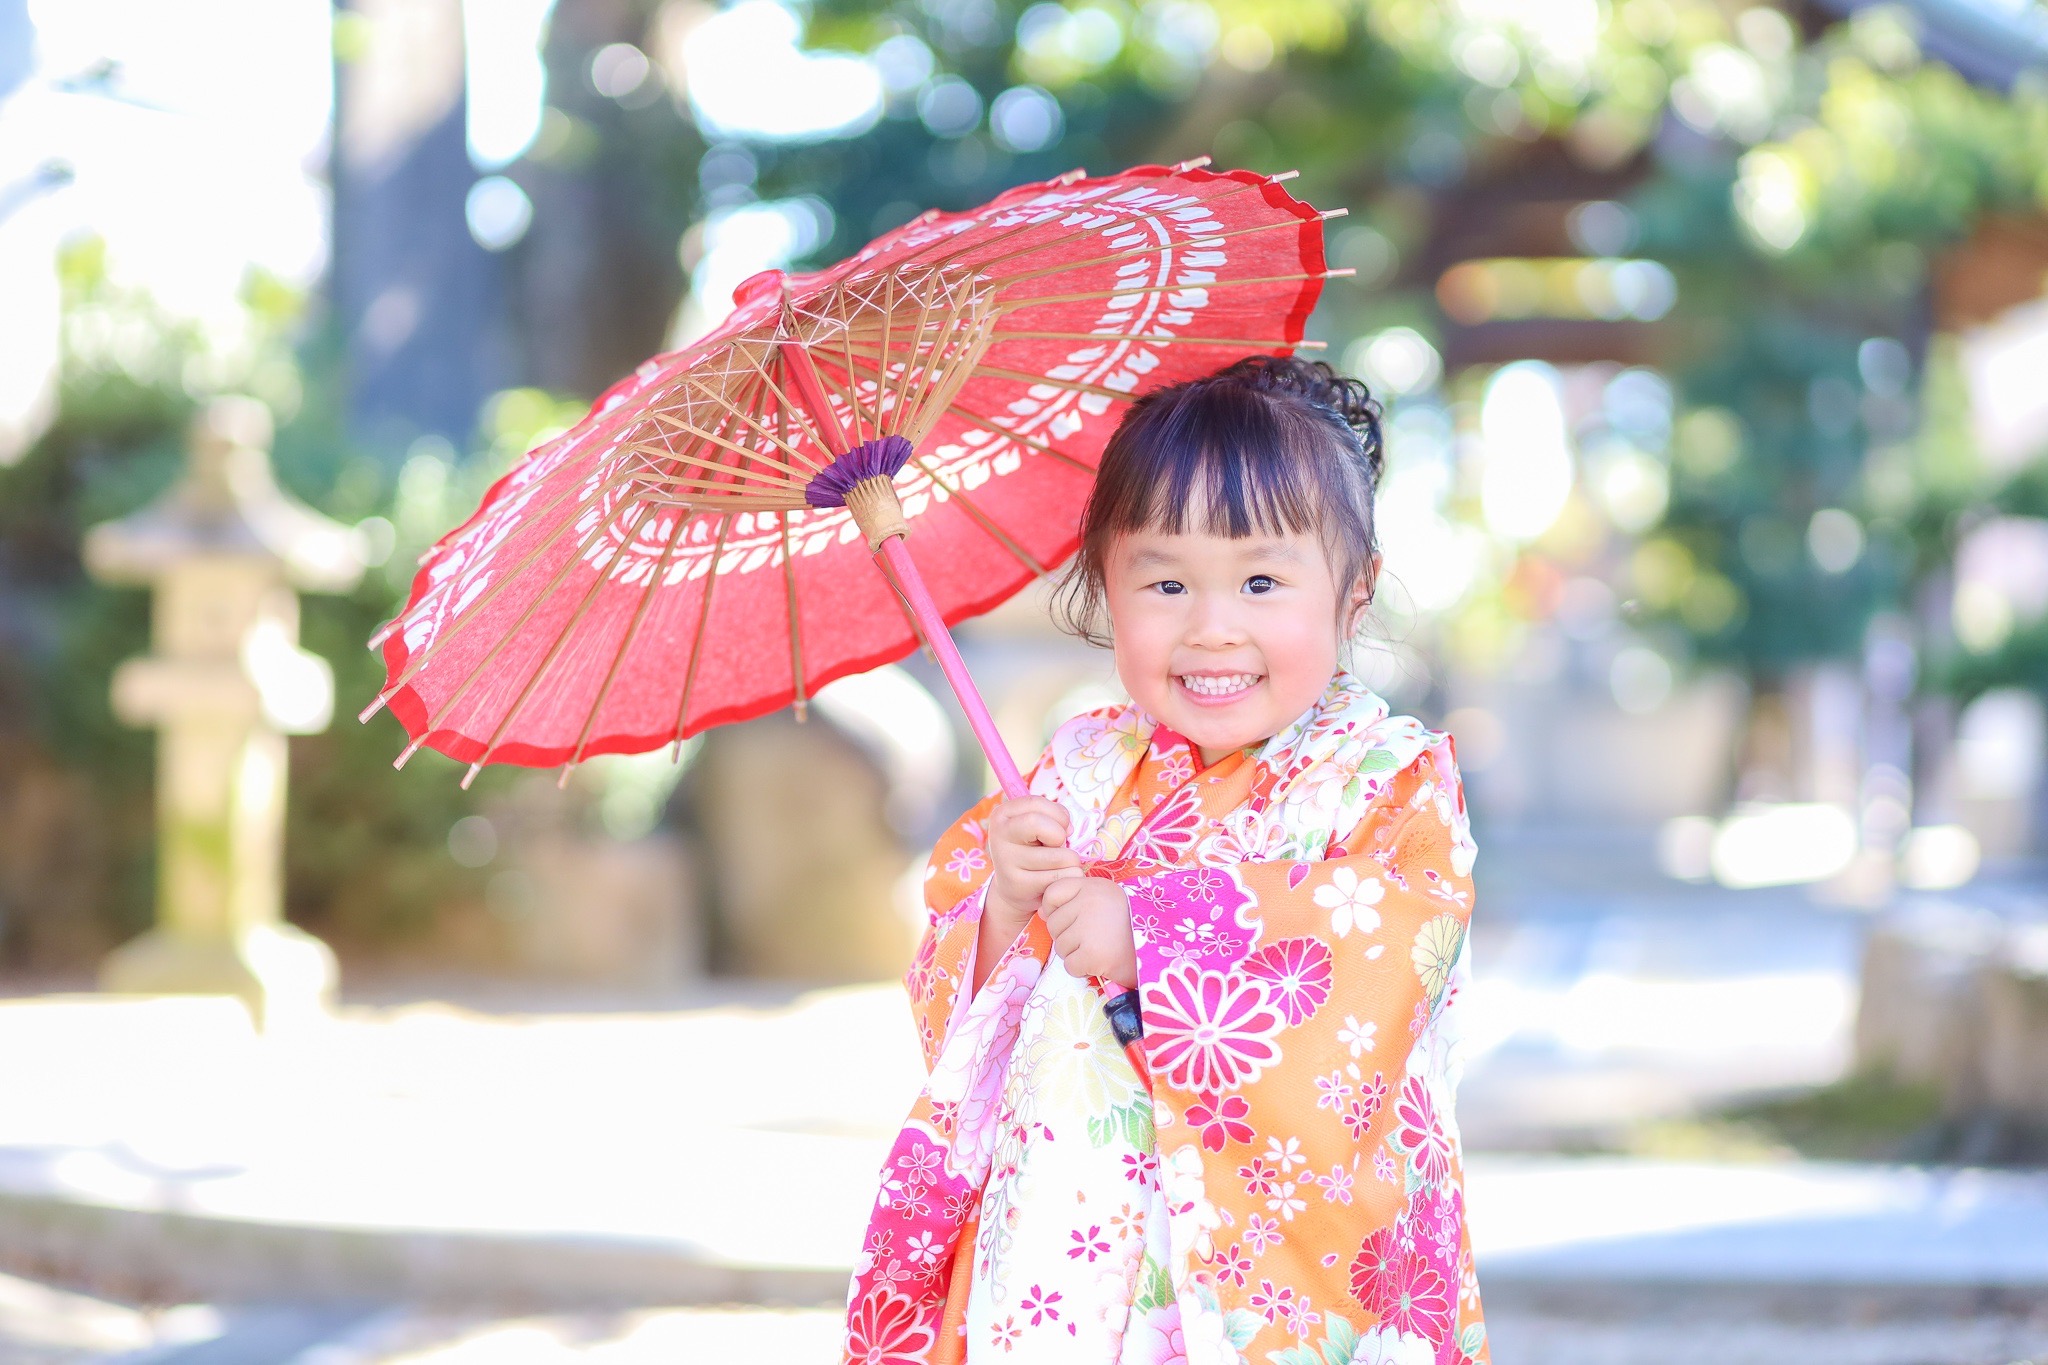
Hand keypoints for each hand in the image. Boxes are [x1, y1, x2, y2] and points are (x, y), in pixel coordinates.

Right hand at [986, 796, 1079, 924]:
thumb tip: (1069, 830)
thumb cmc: (1032, 849)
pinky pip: (1060, 877)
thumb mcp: (1036, 826)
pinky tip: (1057, 879)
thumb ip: (1053, 817)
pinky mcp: (1018, 885)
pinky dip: (1069, 876)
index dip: (1058, 815)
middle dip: (1059, 835)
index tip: (1060, 827)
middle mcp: (998, 835)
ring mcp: (1006, 862)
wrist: (1014, 889)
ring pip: (1058, 856)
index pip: (1035, 802)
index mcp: (1002, 814)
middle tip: (1058, 846)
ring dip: (1070, 860)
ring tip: (1059, 864)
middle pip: (1038, 824)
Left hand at [1040, 877, 1137, 987]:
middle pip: (1054, 923)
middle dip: (1069, 936)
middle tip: (1095, 938)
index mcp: (1093, 886)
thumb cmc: (1130, 927)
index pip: (1053, 892)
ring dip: (1076, 953)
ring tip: (1100, 949)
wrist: (1159, 953)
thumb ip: (1073, 901)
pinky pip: (1069, 965)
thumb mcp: (1104, 902)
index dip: (1056, 909)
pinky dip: (1082, 969)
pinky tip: (1101, 962)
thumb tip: (1041, 912)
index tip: (1075, 919)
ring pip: (1060, 946)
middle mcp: (1090, 902)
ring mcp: (1090, 928)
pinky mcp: (1093, 954)